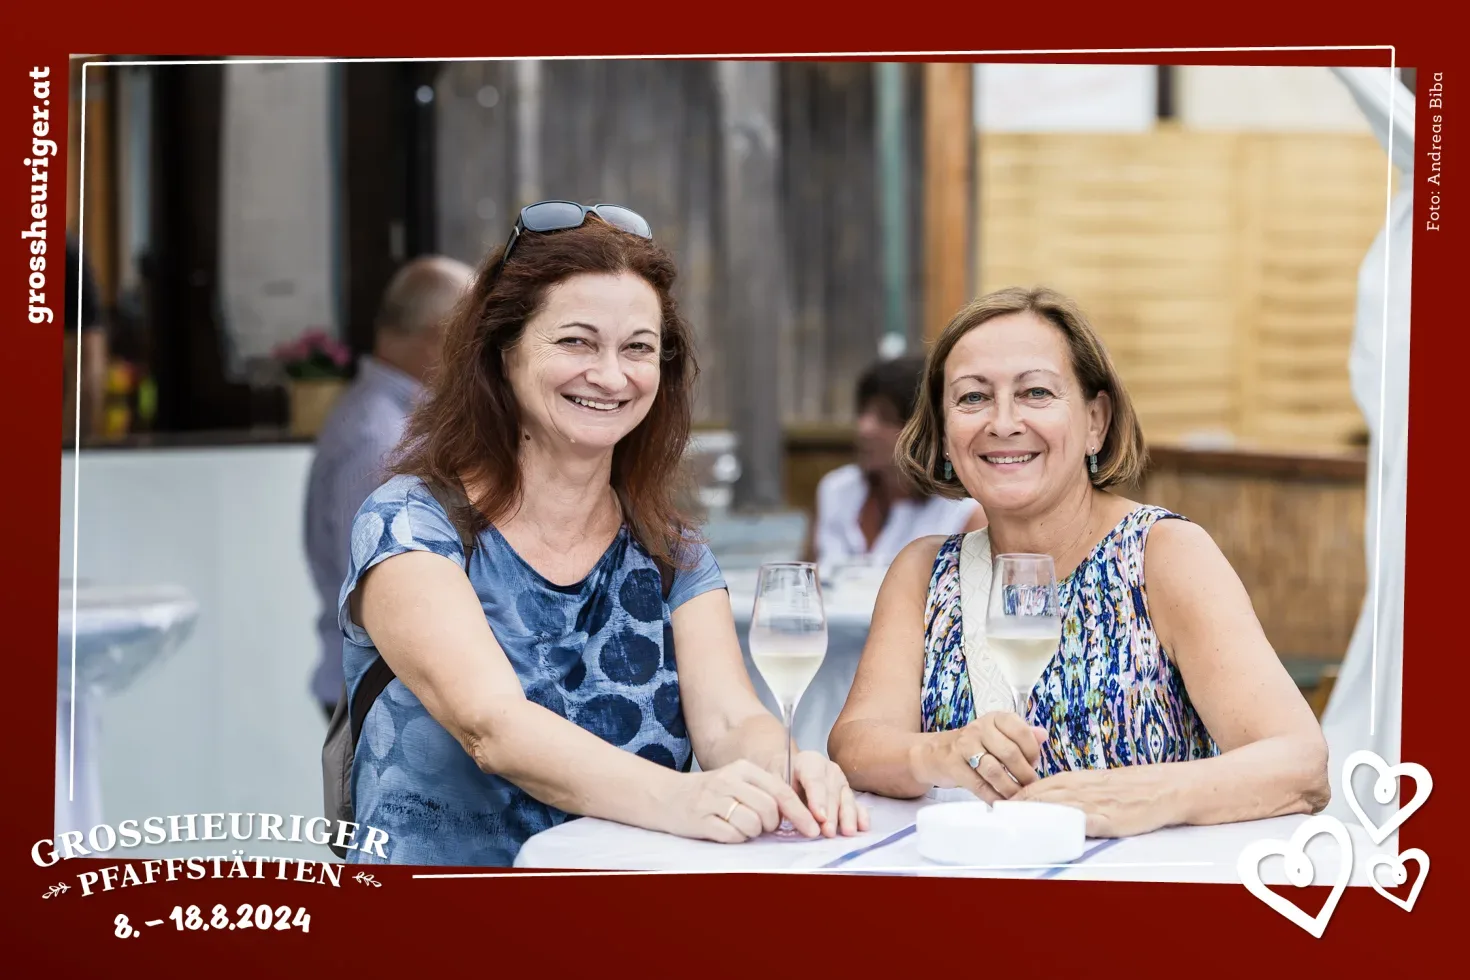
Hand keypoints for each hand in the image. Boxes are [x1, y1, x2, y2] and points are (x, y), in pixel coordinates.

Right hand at [662, 759, 821, 842]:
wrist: (665, 795)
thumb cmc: (710, 792)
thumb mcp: (738, 781)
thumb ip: (765, 793)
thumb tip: (798, 817)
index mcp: (744, 769)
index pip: (781, 792)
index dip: (801, 814)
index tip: (813, 830)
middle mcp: (729, 780)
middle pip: (770, 811)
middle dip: (770, 825)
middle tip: (759, 825)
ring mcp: (714, 800)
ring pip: (753, 825)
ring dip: (751, 832)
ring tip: (738, 825)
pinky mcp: (702, 819)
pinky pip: (733, 836)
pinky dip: (734, 838)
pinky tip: (724, 829)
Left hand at [787, 750, 869, 837]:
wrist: (788, 770)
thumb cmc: (780, 777)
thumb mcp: (775, 782)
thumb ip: (784, 797)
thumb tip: (793, 817)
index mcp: (809, 761)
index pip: (814, 780)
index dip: (818, 799)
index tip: (820, 816)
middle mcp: (828, 769)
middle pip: (832, 793)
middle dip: (831, 814)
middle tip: (828, 832)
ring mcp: (840, 781)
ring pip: (846, 799)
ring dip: (847, 817)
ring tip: (847, 832)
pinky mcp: (847, 794)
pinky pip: (856, 804)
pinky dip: (860, 815)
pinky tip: (863, 826)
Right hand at [934, 712, 1046, 801]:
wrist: (937, 753)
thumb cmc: (975, 745)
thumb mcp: (998, 733)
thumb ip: (1022, 734)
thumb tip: (1043, 735)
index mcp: (994, 719)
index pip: (1021, 732)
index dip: (1033, 752)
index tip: (1035, 764)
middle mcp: (979, 729)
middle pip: (1010, 753)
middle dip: (1024, 774)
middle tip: (1030, 786)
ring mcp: (965, 747)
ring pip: (994, 771)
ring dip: (1010, 788)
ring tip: (1017, 796)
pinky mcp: (954, 766)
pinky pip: (979, 785)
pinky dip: (993, 797)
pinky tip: (1000, 801)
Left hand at [1012, 769, 1165, 837]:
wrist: (1162, 788)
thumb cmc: (1128, 788)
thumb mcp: (1093, 783)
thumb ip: (1069, 791)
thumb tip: (1044, 802)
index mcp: (1073, 779)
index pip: (1034, 787)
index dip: (1014, 799)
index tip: (997, 810)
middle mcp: (1078, 789)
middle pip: (1037, 797)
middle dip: (1015, 809)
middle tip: (995, 820)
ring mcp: (1092, 804)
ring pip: (1053, 807)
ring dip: (1031, 815)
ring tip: (1010, 825)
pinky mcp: (1107, 819)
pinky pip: (1080, 822)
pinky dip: (1063, 826)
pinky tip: (1050, 832)